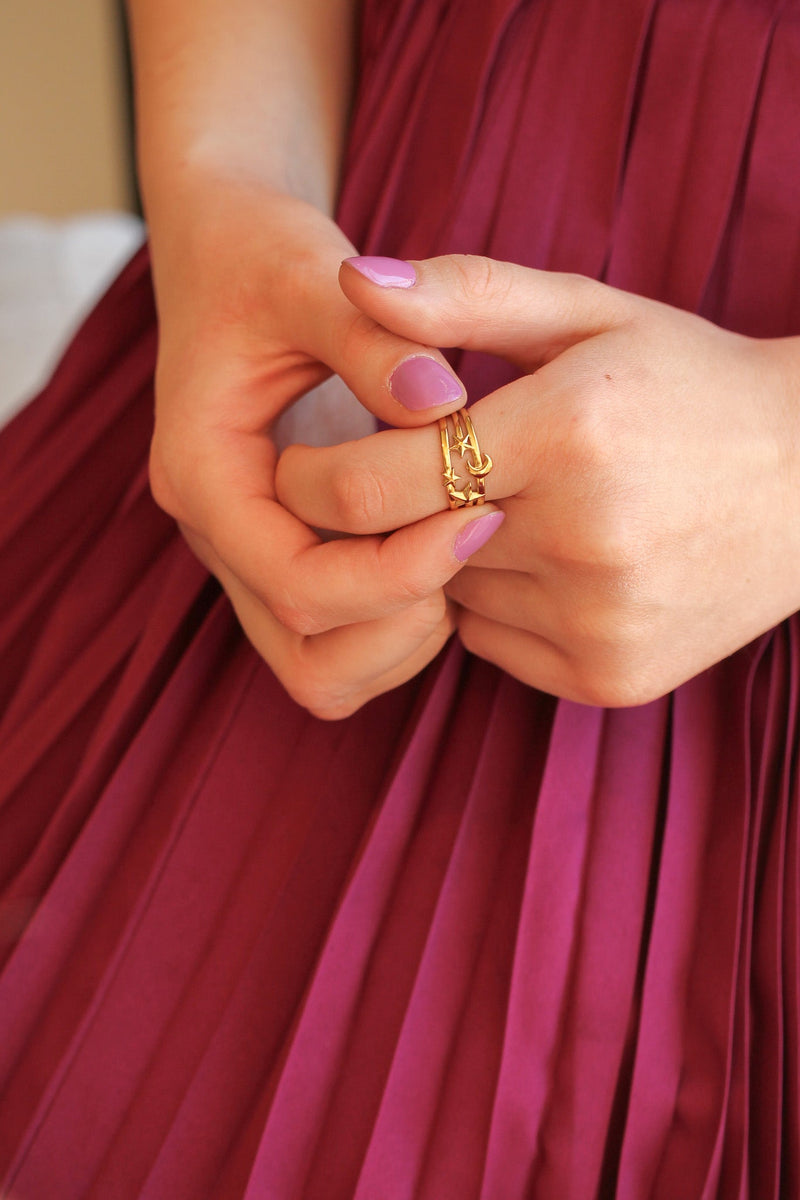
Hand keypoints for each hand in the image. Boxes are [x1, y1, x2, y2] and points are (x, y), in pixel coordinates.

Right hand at [147, 183, 503, 717]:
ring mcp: (247, 557)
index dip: (395, 570)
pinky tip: (438, 554)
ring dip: (402, 637)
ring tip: (456, 548)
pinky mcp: (284, 560)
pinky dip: (398, 630)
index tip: (478, 511)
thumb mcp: (310, 273)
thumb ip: (373, 337)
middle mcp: (216, 534)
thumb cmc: (262, 259)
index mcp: (204, 472)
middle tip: (473, 534)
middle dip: (405, 616)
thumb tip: (444, 403)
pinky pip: (338, 650)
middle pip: (308, 650)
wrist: (227, 259)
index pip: (295, 580)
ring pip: (321, 670)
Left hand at [276, 254, 799, 705]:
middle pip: (404, 545)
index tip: (297, 464)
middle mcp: (584, 540)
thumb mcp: (587, 314)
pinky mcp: (611, 676)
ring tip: (513, 505)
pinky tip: (550, 559)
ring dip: (448, 557)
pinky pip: (493, 642)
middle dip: (382, 515)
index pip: (371, 483)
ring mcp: (600, 622)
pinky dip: (496, 604)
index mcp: (566, 433)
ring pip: (448, 597)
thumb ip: (462, 294)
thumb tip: (345, 278)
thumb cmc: (686, 382)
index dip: (313, 477)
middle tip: (386, 480)